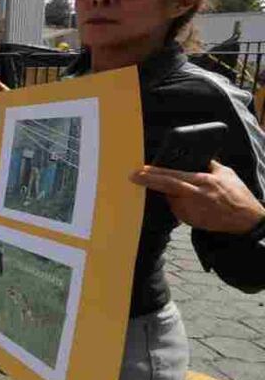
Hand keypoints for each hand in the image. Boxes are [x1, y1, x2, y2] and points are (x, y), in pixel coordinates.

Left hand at [130, 160, 264, 233]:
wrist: (245, 221)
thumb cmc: (237, 195)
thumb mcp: (226, 174)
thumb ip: (209, 165)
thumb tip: (197, 157)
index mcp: (203, 182)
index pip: (173, 176)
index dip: (155, 173)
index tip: (141, 170)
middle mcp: (195, 196)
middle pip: (166, 187)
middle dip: (148, 181)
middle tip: (133, 176)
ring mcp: (191, 210)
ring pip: (171, 198)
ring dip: (172, 194)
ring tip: (190, 194)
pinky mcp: (189, 220)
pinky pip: (178, 208)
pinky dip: (180, 204)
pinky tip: (193, 203)